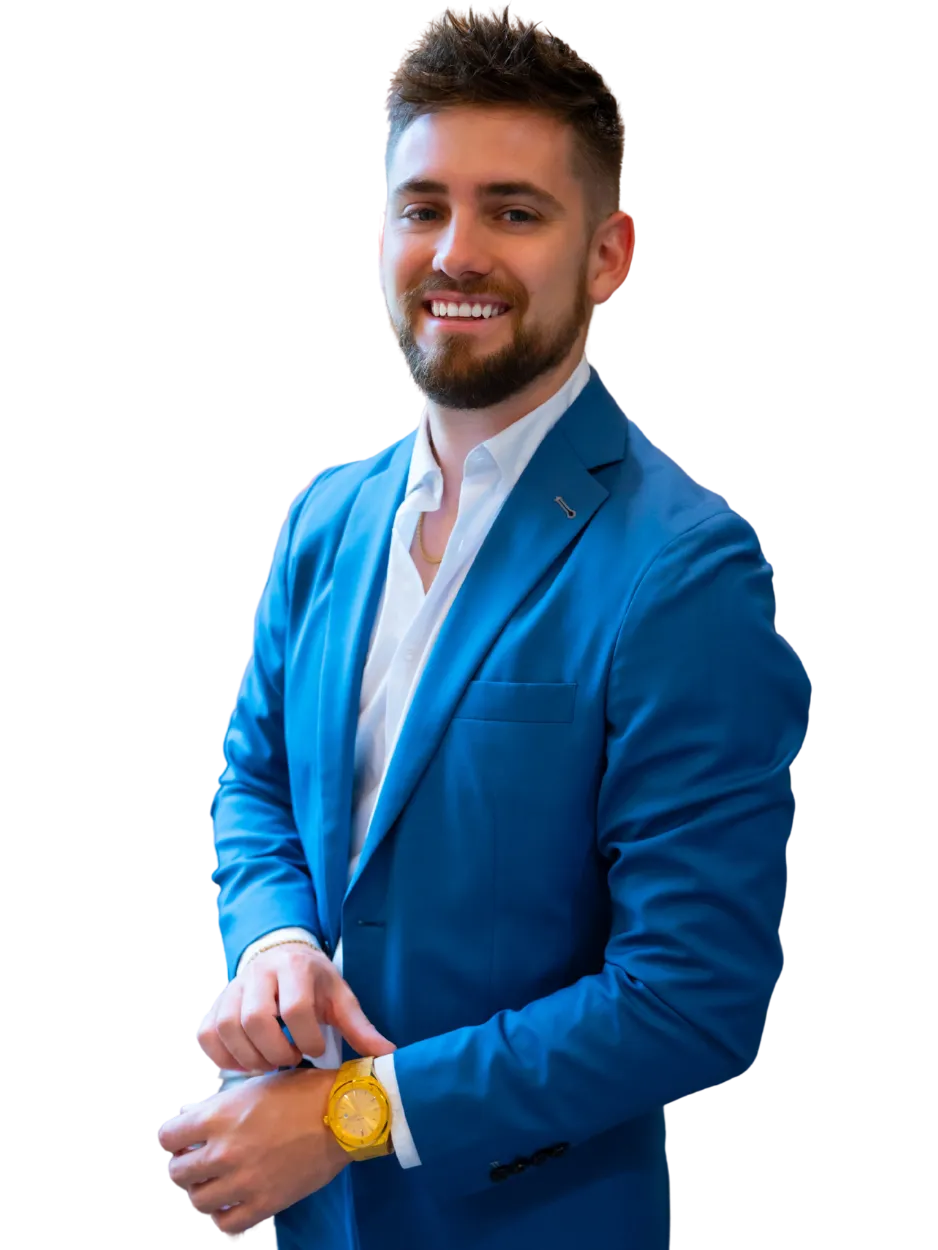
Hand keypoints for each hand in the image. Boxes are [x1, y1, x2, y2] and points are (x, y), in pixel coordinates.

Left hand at [159, 1066, 348, 1242]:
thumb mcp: (254, 1088)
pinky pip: (227, 1228)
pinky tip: (232, 1209)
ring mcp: (243, 1181)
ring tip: (218, 1186)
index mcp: (219, 1116)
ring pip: (196, 1203)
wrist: (342, 1113)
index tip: (184, 1142)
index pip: (167, 1139)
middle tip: (201, 1165)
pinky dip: (224, 1222)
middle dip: (185, 1169)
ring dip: (203, 1195)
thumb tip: (199, 1127)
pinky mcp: (265, 1203)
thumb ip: (222, 1109)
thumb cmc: (301, 1091)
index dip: (173, 1141)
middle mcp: (224, 1150)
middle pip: (176, 1176)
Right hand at [197, 942, 396, 1071]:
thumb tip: (387, 1056)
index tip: (317, 1049)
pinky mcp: (216, 1004)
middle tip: (291, 1059)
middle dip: (276, 1051)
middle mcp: (259, 973)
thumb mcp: (340, 997)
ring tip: (271, 1062)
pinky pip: (208, 1034)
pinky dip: (224, 1057)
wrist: (283, 956)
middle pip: (255, 1019)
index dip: (307, 1038)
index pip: (295, 1007)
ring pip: (227, 1027)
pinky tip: (247, 1063)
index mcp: (294, 967)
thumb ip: (359, 1027)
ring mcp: (233, 987)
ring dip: (250, 1057)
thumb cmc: (315, 981)